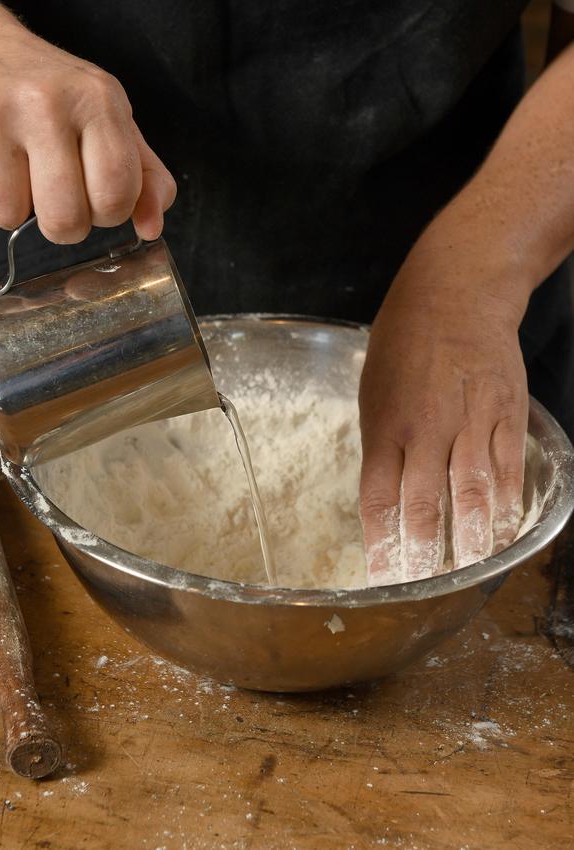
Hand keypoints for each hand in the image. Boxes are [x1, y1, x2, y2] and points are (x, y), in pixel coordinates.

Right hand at [0, 18, 175, 242]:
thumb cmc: (56, 99)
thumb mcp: (113, 126)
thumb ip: (145, 180)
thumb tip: (151, 227)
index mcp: (97, 100)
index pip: (117, 194)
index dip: (108, 214)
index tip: (97, 198)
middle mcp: (44, 100)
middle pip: (65, 219)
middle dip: (64, 224)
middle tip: (57, 194)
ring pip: (9, 215)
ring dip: (16, 208)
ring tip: (19, 170)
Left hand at [358, 229, 529, 584]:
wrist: (455, 294)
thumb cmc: (404, 343)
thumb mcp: (374, 392)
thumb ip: (382, 444)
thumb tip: (387, 494)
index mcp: (384, 427)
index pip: (378, 500)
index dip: (380, 544)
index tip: (380, 575)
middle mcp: (425, 430)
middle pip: (424, 506)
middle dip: (424, 556)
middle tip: (426, 588)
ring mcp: (469, 422)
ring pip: (471, 494)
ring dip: (471, 540)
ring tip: (470, 572)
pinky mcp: (505, 413)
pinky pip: (507, 469)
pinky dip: (506, 504)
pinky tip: (504, 530)